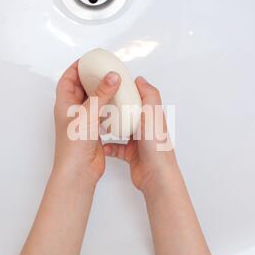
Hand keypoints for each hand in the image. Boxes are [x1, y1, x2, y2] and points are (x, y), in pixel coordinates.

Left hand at [53, 61, 120, 185]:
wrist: (78, 170)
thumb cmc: (74, 145)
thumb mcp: (88, 113)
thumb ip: (101, 93)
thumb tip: (112, 76)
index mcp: (64, 104)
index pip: (67, 79)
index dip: (76, 67)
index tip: (89, 59)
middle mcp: (72, 112)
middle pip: (81, 88)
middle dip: (92, 78)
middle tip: (106, 70)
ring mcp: (83, 122)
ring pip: (92, 102)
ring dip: (102, 94)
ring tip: (115, 85)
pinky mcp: (93, 132)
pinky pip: (101, 116)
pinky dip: (109, 109)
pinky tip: (118, 107)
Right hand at [104, 77, 176, 193]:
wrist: (155, 174)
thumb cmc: (157, 147)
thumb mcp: (153, 113)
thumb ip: (149, 95)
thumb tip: (140, 80)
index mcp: (152, 115)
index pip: (140, 98)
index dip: (128, 90)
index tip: (114, 84)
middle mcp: (145, 127)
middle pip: (128, 112)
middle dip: (115, 108)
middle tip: (102, 102)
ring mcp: (138, 141)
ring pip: (120, 130)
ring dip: (109, 127)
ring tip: (98, 122)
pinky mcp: (131, 154)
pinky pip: (115, 148)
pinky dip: (108, 146)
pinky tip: (102, 145)